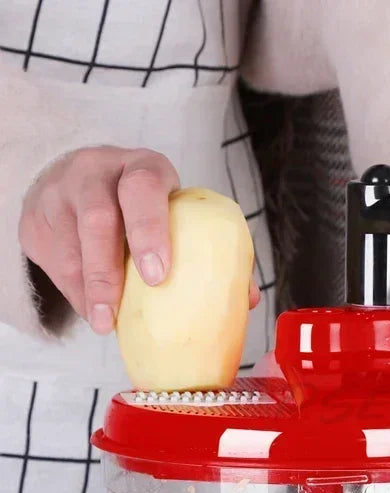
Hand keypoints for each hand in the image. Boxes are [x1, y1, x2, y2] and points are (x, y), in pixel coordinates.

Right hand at [19, 146, 259, 334]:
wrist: (80, 182)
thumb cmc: (146, 207)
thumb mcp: (174, 212)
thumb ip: (210, 249)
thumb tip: (248, 299)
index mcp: (144, 169)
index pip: (144, 189)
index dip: (150, 230)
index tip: (158, 275)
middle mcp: (97, 172)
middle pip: (97, 216)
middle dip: (108, 270)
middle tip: (117, 313)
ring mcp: (60, 193)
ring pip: (69, 245)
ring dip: (88, 290)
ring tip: (104, 323)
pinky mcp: (36, 218)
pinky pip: (52, 261)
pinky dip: (74, 292)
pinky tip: (92, 310)